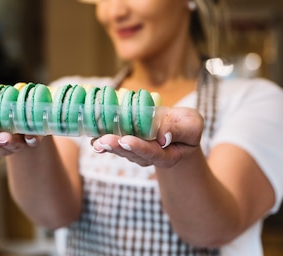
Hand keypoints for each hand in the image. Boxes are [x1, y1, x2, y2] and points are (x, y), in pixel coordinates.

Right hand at [0, 131, 44, 156]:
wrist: (30, 127)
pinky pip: (33, 141)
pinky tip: (32, 137)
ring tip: (4, 136)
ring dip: (8, 142)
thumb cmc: (6, 116)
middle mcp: (2, 143)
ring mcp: (18, 143)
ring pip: (12, 145)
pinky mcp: (34, 139)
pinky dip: (32, 139)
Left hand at [90, 107, 204, 167]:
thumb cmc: (186, 127)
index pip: (151, 152)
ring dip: (106, 144)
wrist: (177, 131)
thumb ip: (180, 130)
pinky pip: (113, 144)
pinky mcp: (125, 145)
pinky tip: (91, 137)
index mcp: (167, 155)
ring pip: (120, 150)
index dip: (139, 147)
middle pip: (131, 153)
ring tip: (95, 140)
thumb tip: (163, 137)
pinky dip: (101, 139)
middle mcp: (148, 157)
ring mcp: (135, 153)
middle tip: (103, 141)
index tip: (127, 140)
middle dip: (117, 146)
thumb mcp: (191, 125)